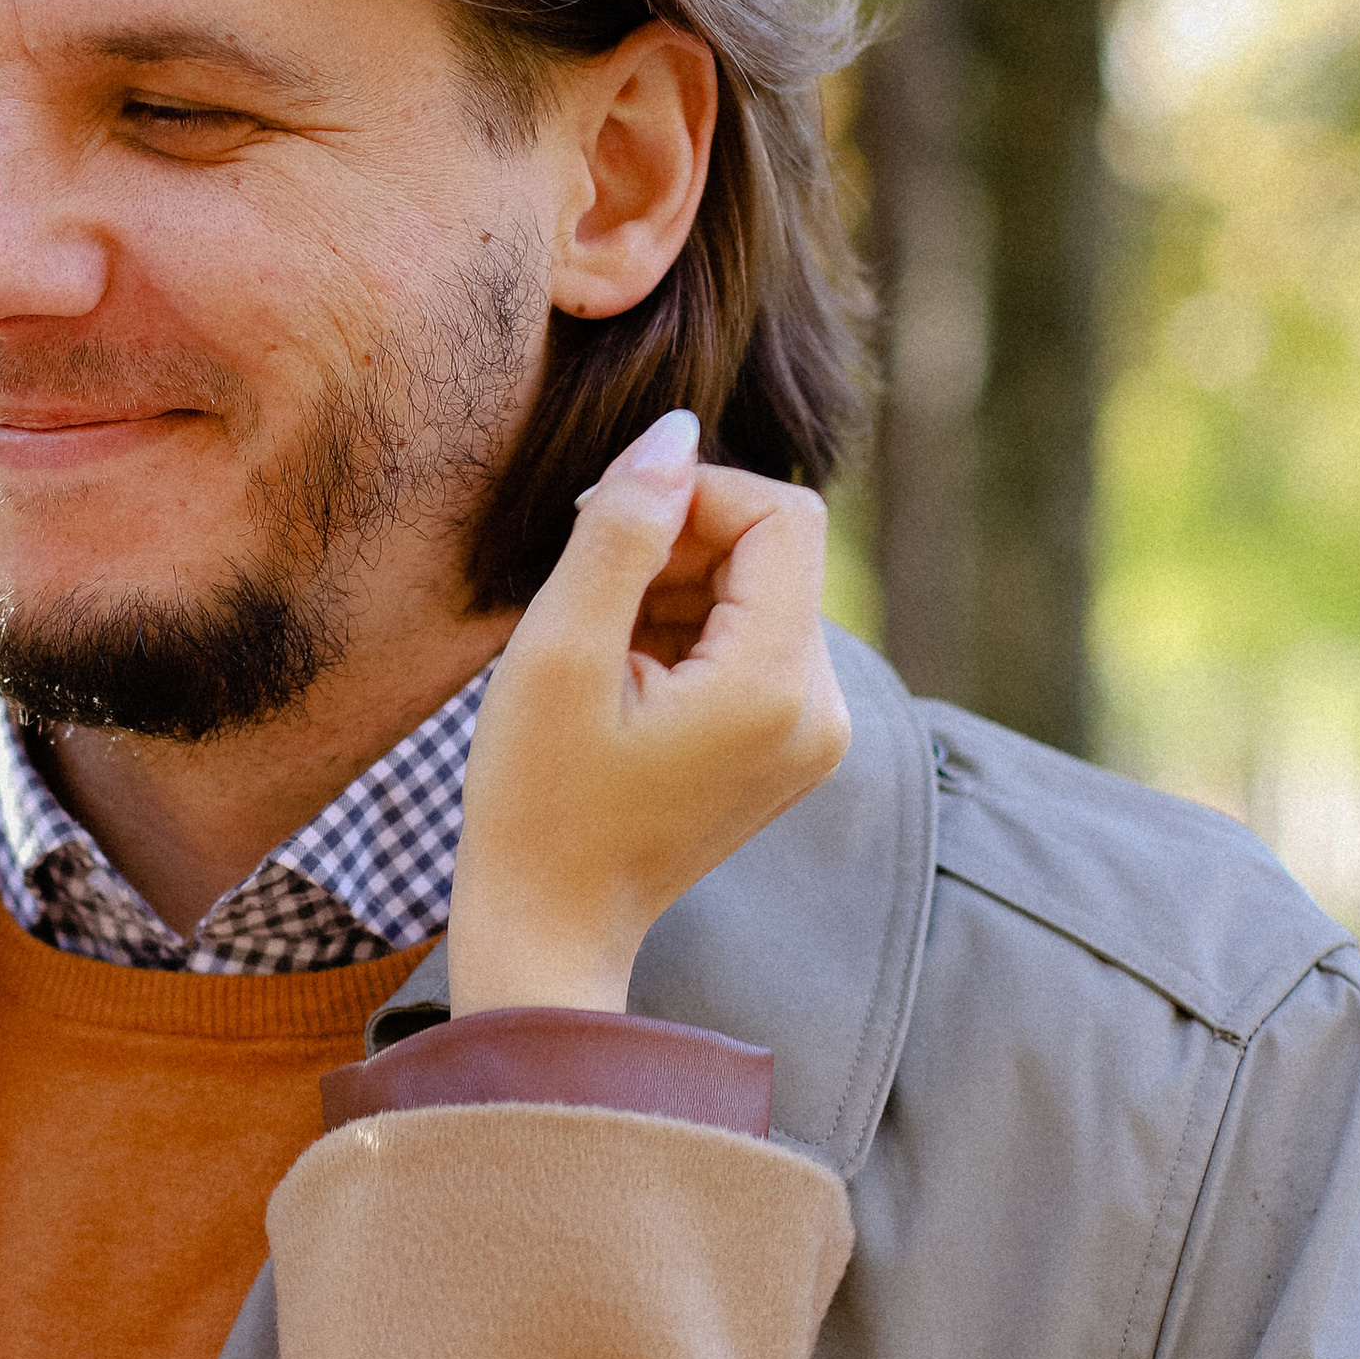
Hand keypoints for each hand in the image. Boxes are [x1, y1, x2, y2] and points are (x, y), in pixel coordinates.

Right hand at [447, 410, 851, 1016]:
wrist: (550, 926)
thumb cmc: (536, 800)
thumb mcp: (559, 652)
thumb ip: (622, 530)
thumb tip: (675, 432)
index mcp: (778, 685)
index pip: (782, 515)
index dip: (695, 496)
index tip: (606, 530)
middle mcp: (823, 708)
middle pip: (775, 552)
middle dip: (680, 549)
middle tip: (588, 602)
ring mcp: (813, 733)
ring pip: (760, 592)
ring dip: (677, 591)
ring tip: (601, 653)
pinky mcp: (789, 745)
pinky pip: (754, 642)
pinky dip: (689, 634)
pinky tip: (625, 680)